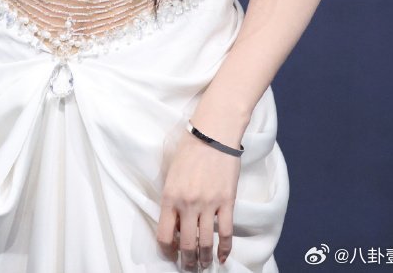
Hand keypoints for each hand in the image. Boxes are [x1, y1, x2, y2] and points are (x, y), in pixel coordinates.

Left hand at [157, 128, 241, 269]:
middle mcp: (188, 204)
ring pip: (205, 243)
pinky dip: (225, 249)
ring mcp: (209, 204)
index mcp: (170, 196)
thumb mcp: (171, 173)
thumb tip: (175, 223)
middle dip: (186, 261)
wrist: (213, 132)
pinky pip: (226, 233)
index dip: (167, 250)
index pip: (164, 235)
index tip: (171, 253)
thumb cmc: (189, 148)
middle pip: (186, 245)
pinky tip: (222, 257)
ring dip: (203, 258)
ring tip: (203, 264)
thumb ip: (171, 198)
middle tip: (188, 267)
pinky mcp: (227, 202)